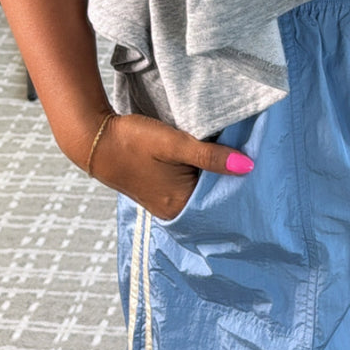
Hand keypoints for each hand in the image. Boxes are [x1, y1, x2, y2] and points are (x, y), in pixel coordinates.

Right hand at [80, 111, 252, 219]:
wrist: (93, 139)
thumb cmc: (132, 140)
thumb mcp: (176, 144)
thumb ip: (211, 156)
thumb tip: (248, 166)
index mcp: (178, 206)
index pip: (221, 203)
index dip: (238, 186)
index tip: (255, 171)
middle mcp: (171, 210)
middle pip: (211, 199)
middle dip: (227, 181)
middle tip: (248, 161)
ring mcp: (162, 201)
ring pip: (199, 191)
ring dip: (212, 176)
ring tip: (231, 158)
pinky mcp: (156, 190)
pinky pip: (186, 186)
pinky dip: (197, 175)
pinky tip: (206, 160)